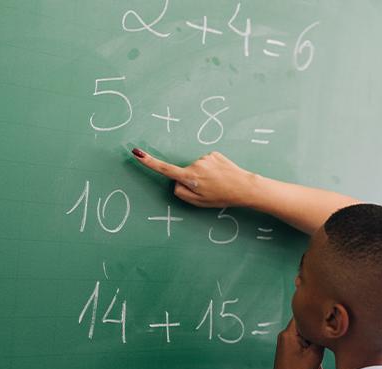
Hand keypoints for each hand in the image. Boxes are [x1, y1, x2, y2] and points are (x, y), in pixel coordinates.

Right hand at [131, 148, 256, 207]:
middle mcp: (195, 164)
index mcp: (190, 178)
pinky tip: (221, 175)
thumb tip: (175, 181)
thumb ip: (181, 193)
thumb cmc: (222, 197)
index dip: (149, 162)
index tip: (136, 153)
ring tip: (218, 182)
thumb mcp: (199, 202)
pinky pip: (206, 163)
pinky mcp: (214, 153)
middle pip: (184, 173)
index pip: (165, 169)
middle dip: (192, 180)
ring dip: (204, 175)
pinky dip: (211, 169)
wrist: (245, 187)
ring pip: (196, 168)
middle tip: (210, 189)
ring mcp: (205, 157)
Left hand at [267, 319, 323, 368]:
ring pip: (303, 338)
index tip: (325, 318)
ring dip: (313, 345)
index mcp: (289, 333)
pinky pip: (300, 345)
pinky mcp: (286, 351)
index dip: (314, 316)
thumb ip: (321, 339)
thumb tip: (328, 329)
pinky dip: (308, 352)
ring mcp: (284, 344)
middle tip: (325, 340)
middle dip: (315, 334)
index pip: (302, 316)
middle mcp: (284, 336)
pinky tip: (315, 365)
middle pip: (304, 327)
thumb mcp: (315, 354)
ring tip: (318, 358)